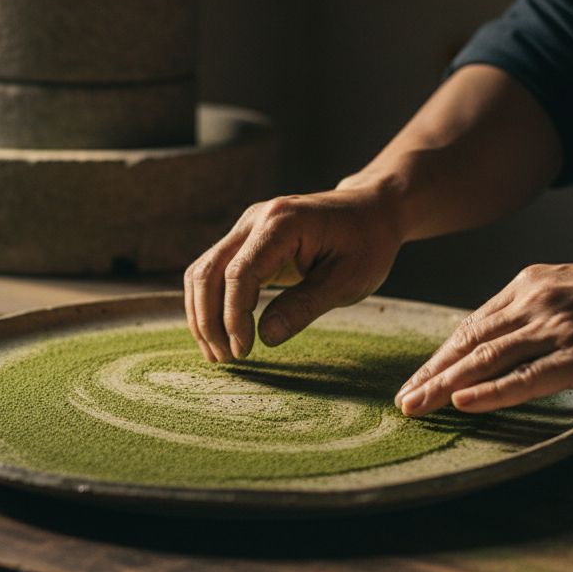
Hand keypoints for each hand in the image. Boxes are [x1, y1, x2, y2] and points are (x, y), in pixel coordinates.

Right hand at [184, 181, 404, 362]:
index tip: (244, 350)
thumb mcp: (347, 281)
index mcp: (282, 223)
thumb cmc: (366, 245)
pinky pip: (213, 271)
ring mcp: (246, 227)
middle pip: (208, 272)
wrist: (370, 211)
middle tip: (225, 360)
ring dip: (202, 314)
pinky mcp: (245, 240)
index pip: (239, 273)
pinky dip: (210, 303)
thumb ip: (304, 307)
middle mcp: (254, 220)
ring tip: (218, 354)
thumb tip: (265, 338)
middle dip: (208, 320)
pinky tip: (220, 332)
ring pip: (202, 272)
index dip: (234, 316)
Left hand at [397, 254, 572, 415]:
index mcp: (530, 284)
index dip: (441, 355)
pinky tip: (461, 404)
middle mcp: (535, 301)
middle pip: (468, 342)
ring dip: (444, 386)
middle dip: (430, 373)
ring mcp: (556, 327)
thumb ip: (541, 311)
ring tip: (415, 407)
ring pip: (485, 360)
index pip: (472, 325)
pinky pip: (524, 377)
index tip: (418, 377)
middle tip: (402, 399)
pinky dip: (489, 392)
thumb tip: (513, 341)